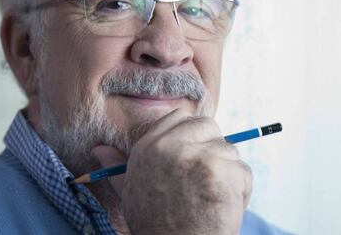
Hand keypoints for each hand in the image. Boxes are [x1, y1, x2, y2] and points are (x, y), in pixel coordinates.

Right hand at [92, 109, 251, 234]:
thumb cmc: (154, 222)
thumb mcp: (129, 191)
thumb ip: (115, 167)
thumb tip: (98, 149)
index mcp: (149, 147)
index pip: (179, 117)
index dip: (192, 132)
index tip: (195, 153)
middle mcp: (171, 147)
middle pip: (207, 125)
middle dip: (213, 147)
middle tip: (207, 176)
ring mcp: (198, 157)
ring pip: (229, 150)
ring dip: (228, 173)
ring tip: (212, 198)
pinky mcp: (222, 172)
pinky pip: (243, 171)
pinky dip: (241, 190)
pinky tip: (224, 207)